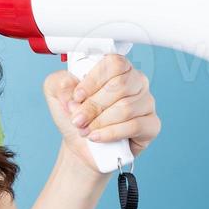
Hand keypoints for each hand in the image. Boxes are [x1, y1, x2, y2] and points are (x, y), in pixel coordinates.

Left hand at [43, 54, 161, 173]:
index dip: (93, 80)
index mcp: (116, 68)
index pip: (114, 63)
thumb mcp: (56, 96)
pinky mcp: (151, 125)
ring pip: (126, 108)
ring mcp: (146, 102)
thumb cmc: (75, 116)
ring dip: (100, 122)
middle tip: (78, 119)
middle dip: (93, 106)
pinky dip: (111, 133)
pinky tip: (98, 137)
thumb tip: (69, 84)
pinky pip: (134, 126)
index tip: (78, 96)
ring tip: (86, 130)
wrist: (81, 146)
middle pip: (120, 86)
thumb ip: (58, 83)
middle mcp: (135, 82)